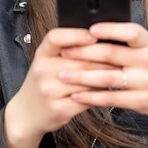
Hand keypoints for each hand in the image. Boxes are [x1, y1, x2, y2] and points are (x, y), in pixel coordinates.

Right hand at [4, 27, 111, 147]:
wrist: (26, 112)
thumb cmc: (44, 82)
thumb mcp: (47, 61)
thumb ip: (67, 50)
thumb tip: (101, 38)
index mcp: (41, 54)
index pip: (55, 37)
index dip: (76, 34)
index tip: (94, 34)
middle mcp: (42, 71)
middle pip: (79, 60)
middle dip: (104, 59)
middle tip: (122, 56)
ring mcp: (49, 91)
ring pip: (87, 80)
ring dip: (106, 77)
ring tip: (119, 72)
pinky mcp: (59, 109)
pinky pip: (88, 98)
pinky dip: (100, 94)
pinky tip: (107, 90)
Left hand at [58, 22, 147, 139]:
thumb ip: (129, 39)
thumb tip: (94, 30)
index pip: (130, 31)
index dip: (109, 29)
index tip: (88, 29)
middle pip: (111, 54)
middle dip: (83, 52)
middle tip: (64, 51)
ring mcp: (145, 82)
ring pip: (107, 78)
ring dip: (81, 76)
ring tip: (63, 74)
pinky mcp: (140, 101)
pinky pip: (111, 98)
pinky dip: (91, 97)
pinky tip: (77, 95)